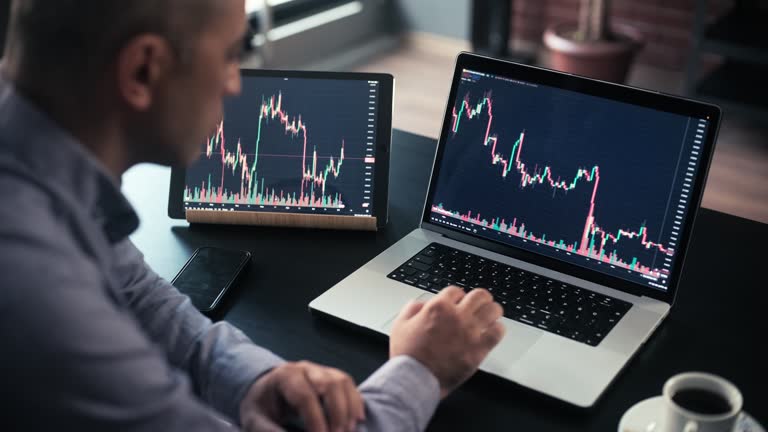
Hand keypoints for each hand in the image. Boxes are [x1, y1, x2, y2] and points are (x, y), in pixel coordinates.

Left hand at [239, 361, 364, 431]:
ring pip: (342, 382)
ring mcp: (321, 369)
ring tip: (348, 430)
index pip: (304, 396)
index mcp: (285, 376)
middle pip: (329, 384)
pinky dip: (356, 401)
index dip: (315, 419)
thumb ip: (272, 431)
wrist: (264, 391)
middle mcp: (305, 368)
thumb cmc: (261, 407)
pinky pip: (349, 384)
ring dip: (349, 408)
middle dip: (336, 414)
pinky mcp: (331, 376)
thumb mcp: (256, 421)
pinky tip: (357, 419)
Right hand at [390, 286, 504, 397]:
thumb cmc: (408, 355)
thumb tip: (422, 304)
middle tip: (480, 303)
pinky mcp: (479, 349)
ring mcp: (470, 332)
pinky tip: (493, 331)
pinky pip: (498, 332)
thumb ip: (412, 308)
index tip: (458, 301)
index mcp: (438, 307)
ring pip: (493, 310)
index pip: (456, 291)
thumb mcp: (400, 324)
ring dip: (492, 311)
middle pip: (480, 295)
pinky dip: (497, 329)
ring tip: (490, 314)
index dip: (457, 295)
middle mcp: (457, 316)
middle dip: (480, 298)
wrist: (416, 379)